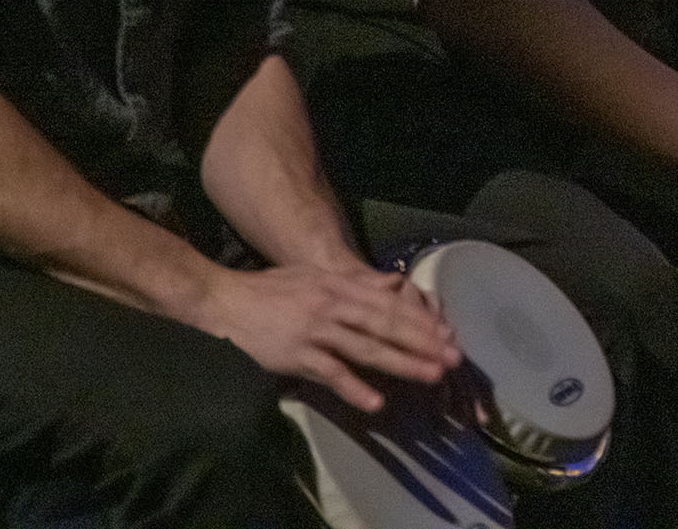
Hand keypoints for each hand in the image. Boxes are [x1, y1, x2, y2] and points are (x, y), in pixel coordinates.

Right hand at [190, 261, 459, 412]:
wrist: (224, 300)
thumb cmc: (272, 289)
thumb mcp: (317, 276)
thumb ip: (356, 282)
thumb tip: (394, 283)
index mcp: (340, 286)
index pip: (390, 304)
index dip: (420, 320)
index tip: (447, 333)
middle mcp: (333, 306)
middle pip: (387, 325)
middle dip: (423, 342)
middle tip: (453, 357)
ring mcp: (315, 331)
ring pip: (367, 348)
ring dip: (401, 363)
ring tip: (430, 375)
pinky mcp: (295, 355)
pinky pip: (330, 373)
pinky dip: (353, 388)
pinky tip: (376, 401)